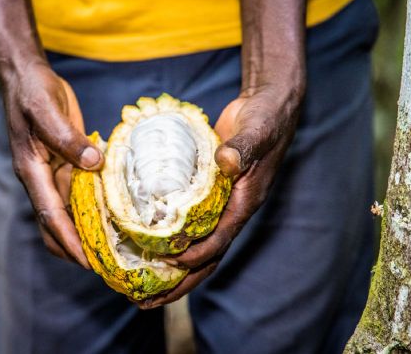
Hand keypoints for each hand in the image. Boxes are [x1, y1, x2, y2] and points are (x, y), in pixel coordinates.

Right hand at [0, 57, 103, 268]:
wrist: (26, 76)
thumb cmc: (32, 92)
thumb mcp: (47, 110)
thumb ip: (67, 138)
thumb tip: (95, 163)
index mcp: (31, 169)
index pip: (49, 214)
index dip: (67, 240)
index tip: (87, 261)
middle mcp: (40, 176)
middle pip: (55, 222)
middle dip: (75, 246)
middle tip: (104, 265)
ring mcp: (52, 170)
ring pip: (68, 209)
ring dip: (86, 228)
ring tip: (113, 247)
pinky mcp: (65, 161)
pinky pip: (78, 190)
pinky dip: (92, 204)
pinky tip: (113, 212)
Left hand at [139, 78, 304, 308]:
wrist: (269, 109)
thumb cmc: (264, 120)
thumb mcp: (256, 132)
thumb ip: (243, 147)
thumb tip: (227, 161)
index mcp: (244, 202)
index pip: (219, 239)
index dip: (197, 255)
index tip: (171, 265)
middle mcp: (232, 211)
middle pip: (206, 258)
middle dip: (179, 283)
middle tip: (145, 302)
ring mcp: (220, 205)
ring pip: (197, 247)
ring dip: (172, 271)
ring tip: (141, 288)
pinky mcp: (209, 195)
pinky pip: (190, 226)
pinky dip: (172, 242)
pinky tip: (147, 246)